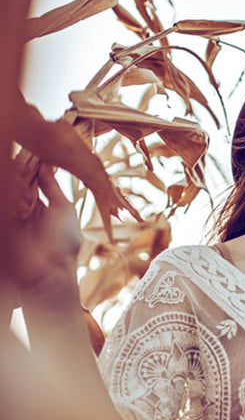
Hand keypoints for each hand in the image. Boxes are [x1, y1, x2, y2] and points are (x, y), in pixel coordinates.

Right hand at [8, 162, 81, 302]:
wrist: (49, 270)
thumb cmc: (64, 241)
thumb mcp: (63, 209)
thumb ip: (52, 187)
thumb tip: (44, 165)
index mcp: (42, 206)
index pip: (30, 180)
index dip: (27, 166)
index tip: (25, 149)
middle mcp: (25, 209)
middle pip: (15, 183)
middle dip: (15, 171)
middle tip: (13, 153)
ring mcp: (12, 216)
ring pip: (8, 191)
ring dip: (11, 182)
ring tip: (17, 178)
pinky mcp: (4, 223)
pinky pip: (4, 203)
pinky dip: (7, 196)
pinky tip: (13, 193)